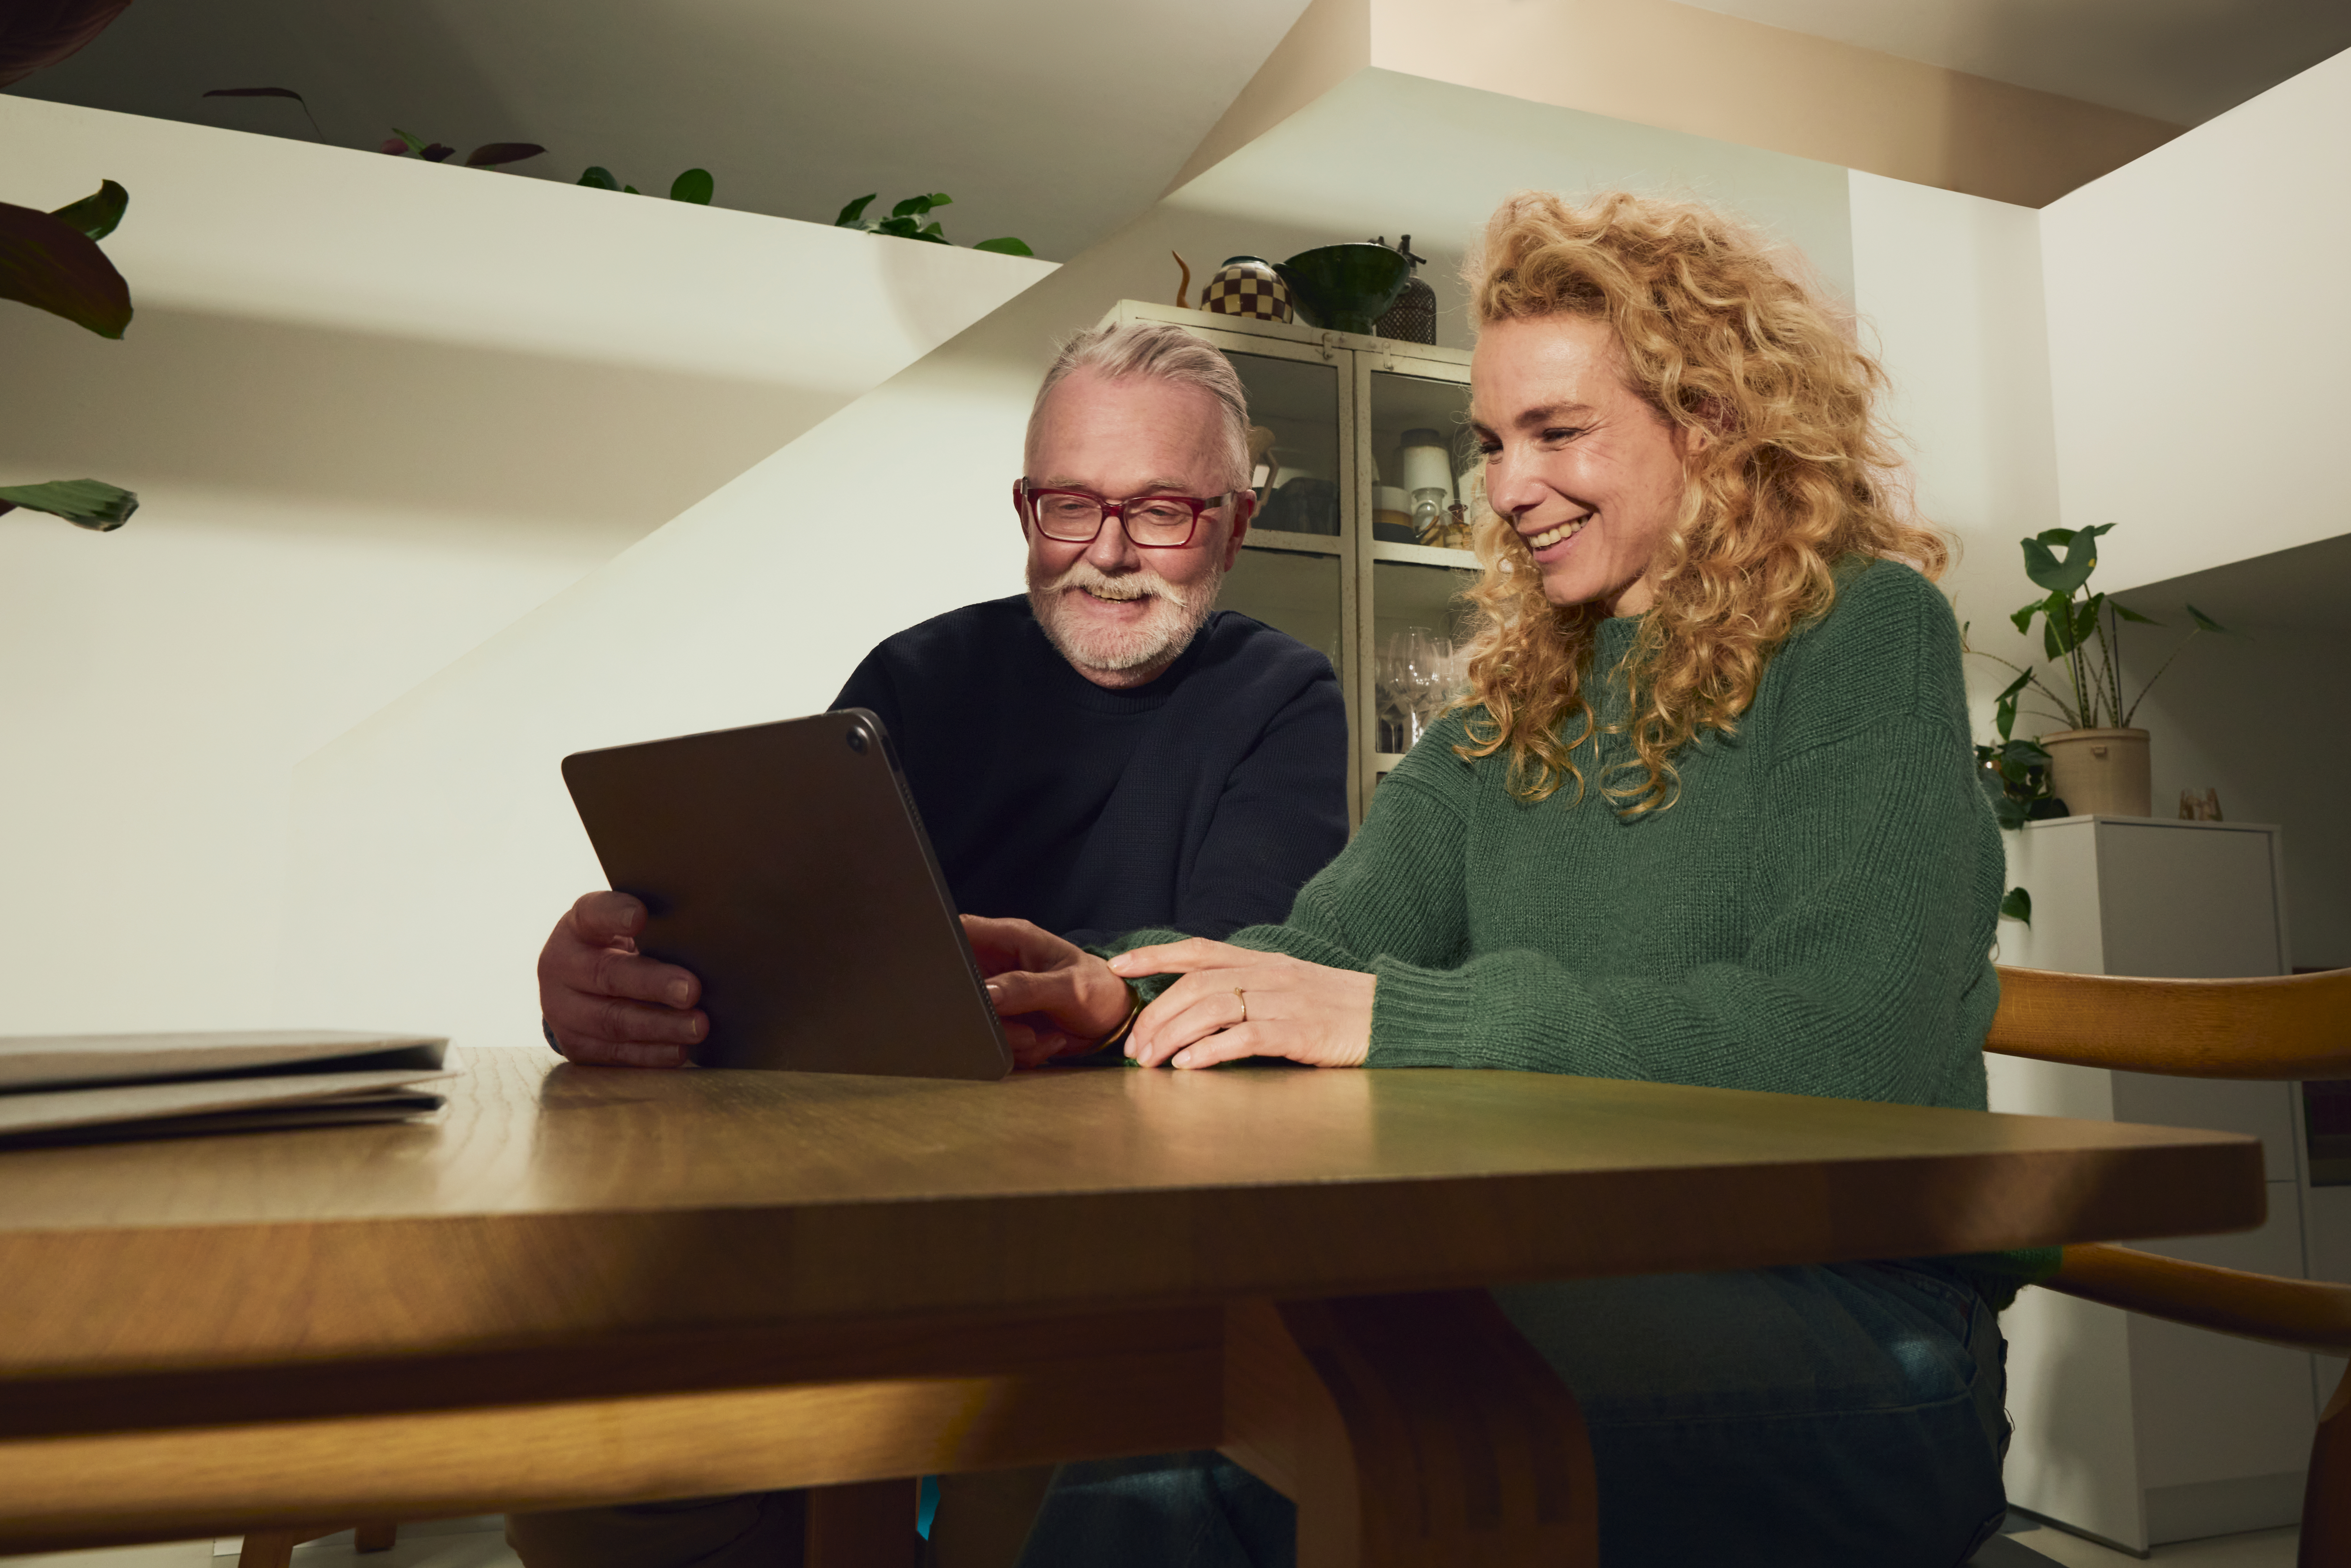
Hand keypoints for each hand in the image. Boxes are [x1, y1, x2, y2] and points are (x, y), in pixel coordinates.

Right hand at [537, 891, 704, 1066]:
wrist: (583, 987)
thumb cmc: (623, 949)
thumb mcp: (630, 929)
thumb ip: (655, 928)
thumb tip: (705, 937)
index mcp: (578, 925)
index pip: (593, 913)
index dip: (615, 915)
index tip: (640, 916)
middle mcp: (561, 965)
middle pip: (606, 974)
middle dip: (652, 985)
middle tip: (692, 990)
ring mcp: (561, 1009)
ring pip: (611, 1020)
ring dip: (659, 1026)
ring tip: (698, 1026)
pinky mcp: (575, 1045)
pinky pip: (614, 1053)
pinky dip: (650, 1054)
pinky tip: (679, 1051)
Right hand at [963, 915, 1130, 1067]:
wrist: (1115, 1022)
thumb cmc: (1100, 989)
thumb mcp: (1068, 987)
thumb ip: (1026, 988)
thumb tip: (986, 992)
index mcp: (1012, 940)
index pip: (964, 931)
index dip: (947, 947)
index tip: (955, 977)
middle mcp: (1001, 966)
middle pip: (962, 987)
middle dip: (989, 1016)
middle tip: (1024, 1027)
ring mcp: (1001, 995)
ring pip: (977, 1021)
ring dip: (1010, 1039)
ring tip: (1042, 1035)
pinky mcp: (1005, 1021)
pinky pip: (995, 1041)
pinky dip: (1020, 1051)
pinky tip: (1047, 1041)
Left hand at [1113, 939, 1373, 1069]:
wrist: (1393, 1017)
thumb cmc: (1339, 1009)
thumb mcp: (1290, 987)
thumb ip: (1249, 989)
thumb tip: (1199, 1007)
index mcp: (1264, 961)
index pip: (1198, 950)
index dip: (1154, 954)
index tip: (1117, 966)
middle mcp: (1270, 974)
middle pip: (1195, 985)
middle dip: (1156, 1015)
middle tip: (1134, 1048)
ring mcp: (1286, 1001)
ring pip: (1213, 1008)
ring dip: (1173, 1035)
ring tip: (1149, 1062)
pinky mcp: (1302, 1031)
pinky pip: (1246, 1036)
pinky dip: (1212, 1050)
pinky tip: (1189, 1065)